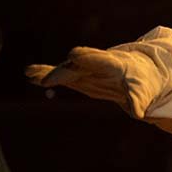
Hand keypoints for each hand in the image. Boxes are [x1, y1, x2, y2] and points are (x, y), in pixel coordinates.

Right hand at [26, 47, 161, 117]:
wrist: (139, 70)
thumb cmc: (141, 81)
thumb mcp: (142, 91)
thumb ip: (137, 100)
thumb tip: (139, 113)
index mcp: (112, 63)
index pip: (98, 58)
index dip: (86, 58)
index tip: (73, 58)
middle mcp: (95, 62)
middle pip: (77, 63)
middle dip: (64, 69)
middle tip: (47, 79)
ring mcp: (85, 67)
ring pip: (65, 67)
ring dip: (49, 71)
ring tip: (30, 72)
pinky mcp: (77, 74)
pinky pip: (59, 72)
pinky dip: (45, 72)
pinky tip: (29, 73)